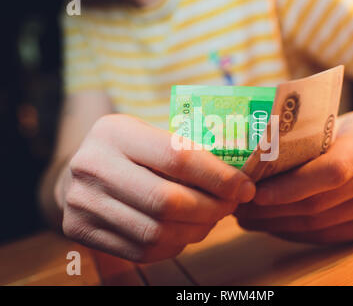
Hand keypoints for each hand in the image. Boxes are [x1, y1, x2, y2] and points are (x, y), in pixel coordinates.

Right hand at [57, 114, 254, 261]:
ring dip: (197, 230)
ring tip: (212, 218)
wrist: (77, 171)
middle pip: (167, 201)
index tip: (244, 186)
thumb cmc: (128, 151)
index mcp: (114, 133)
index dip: (218, 176)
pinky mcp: (81, 230)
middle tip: (231, 205)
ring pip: (157, 232)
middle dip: (211, 208)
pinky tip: (185, 231)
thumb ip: (186, 150)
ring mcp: (83, 202)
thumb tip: (238, 178)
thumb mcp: (149, 135)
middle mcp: (92, 166)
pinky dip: (175, 244)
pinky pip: (142, 250)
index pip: (177, 156)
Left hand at [235, 111, 352, 243]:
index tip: (255, 193)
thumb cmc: (345, 133)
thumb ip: (298, 138)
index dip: (290, 186)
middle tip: (239, 207)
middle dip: (272, 209)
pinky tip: (271, 225)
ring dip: (277, 224)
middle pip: (320, 203)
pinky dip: (293, 232)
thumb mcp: (328, 122)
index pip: (330, 170)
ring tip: (247, 218)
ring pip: (319, 225)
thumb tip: (246, 162)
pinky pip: (326, 236)